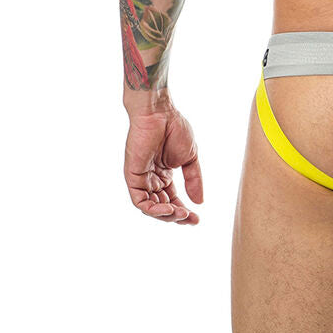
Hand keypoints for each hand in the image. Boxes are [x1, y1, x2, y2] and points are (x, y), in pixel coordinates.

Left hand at [124, 106, 202, 224]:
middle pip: (162, 207)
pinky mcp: (132, 176)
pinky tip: (168, 209)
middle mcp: (151, 179)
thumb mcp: (190, 158)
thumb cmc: (174, 128)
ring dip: (166, 215)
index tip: (198, 219)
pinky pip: (140, 201)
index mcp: (164, 174)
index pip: (172, 200)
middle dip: (176, 216)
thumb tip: (200, 202)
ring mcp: (141, 178)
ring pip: (150, 207)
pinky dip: (153, 209)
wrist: (160, 113)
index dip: (184, 212)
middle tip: (191, 219)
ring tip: (181, 214)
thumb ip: (193, 180)